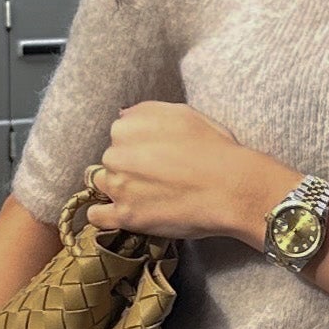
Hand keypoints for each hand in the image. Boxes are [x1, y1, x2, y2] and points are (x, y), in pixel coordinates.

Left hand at [83, 101, 276, 247]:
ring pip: (101, 185)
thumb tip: (123, 116)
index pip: (119, 136)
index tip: (155, 155)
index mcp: (127, 126)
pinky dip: (104, 215)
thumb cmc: (214, 149)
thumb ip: (146, 112)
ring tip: (144, 195)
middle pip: (110, 161)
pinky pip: (97, 216)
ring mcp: (118, 187)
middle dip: (128, 167)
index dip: (138, 146)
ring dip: (117, 189)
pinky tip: (120, 213)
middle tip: (156, 177)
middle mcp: (116, 154)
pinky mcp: (125, 216)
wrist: (231, 188)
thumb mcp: (183, 113)